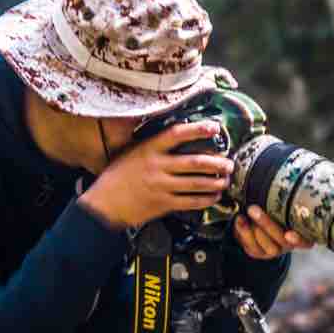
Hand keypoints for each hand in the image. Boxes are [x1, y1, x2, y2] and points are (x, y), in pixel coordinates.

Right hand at [79, 121, 232, 228]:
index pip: (177, 134)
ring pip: (197, 183)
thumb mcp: (130, 153)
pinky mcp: (163, 204)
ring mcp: (161, 186)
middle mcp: (157, 166)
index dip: (198, 129)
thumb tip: (177, 136)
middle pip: (195, 162)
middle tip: (229, 163)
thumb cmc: (116, 177)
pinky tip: (214, 197)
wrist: (104, 205)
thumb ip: (152, 146)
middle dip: (217, 163)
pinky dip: (206, 199)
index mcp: (149, 149)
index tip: (215, 127)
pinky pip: (191, 202)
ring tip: (226, 180)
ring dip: (216, 182)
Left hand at [234, 204, 313, 259]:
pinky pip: (251, 245)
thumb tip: (288, 174)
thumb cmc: (278, 210)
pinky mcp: (259, 253)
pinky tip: (239, 219)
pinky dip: (243, 231)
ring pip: (264, 243)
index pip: (306, 241)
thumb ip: (287, 199)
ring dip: (251, 227)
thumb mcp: (285, 205)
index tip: (289, 234)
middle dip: (265, 224)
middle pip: (280, 239)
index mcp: (301, 234)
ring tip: (243, 213)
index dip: (299, 240)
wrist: (260, 224)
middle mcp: (289, 245)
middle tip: (253, 209)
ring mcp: (274, 250)